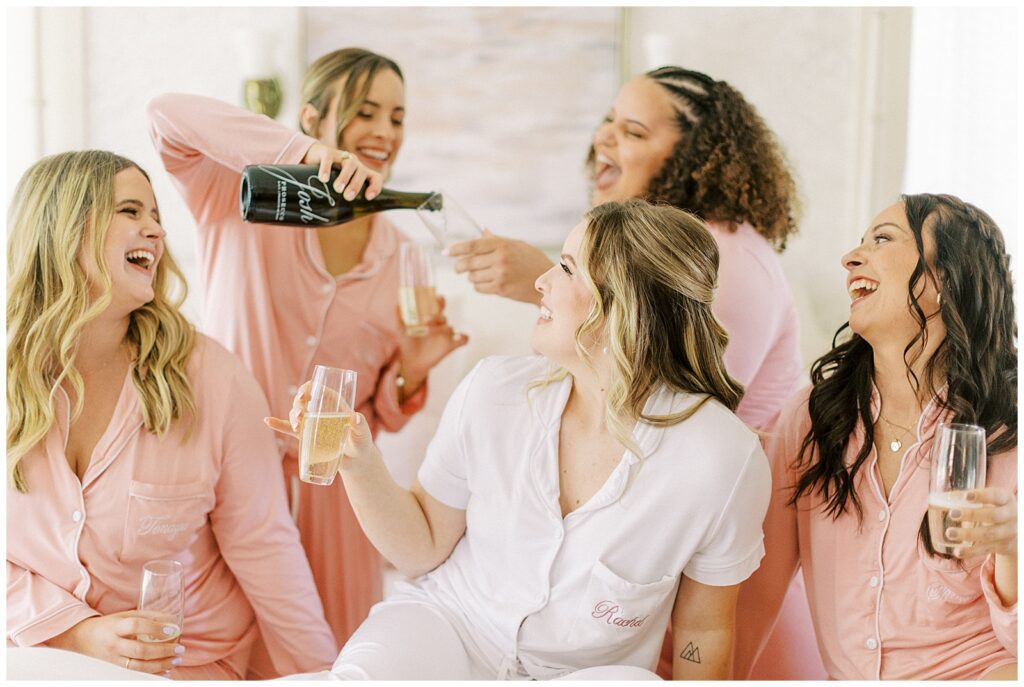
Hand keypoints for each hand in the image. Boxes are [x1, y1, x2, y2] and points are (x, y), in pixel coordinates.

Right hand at [45, 611, 183, 674]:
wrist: (82, 639)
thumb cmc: (108, 625)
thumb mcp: (125, 615)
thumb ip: (148, 616)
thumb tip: (172, 619)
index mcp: (115, 627)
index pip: (136, 626)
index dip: (155, 628)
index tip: (172, 629)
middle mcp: (113, 644)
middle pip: (140, 650)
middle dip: (163, 651)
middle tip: (180, 648)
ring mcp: (113, 659)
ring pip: (138, 666)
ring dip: (161, 664)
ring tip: (176, 660)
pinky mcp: (115, 669)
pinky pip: (135, 674)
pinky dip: (152, 674)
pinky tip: (165, 671)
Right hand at [264, 385, 378, 465]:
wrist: (355, 461)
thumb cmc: (361, 443)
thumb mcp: (363, 433)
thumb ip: (361, 425)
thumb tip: (354, 417)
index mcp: (333, 404)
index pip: (317, 389)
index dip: (308, 388)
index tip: (304, 395)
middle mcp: (320, 411)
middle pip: (303, 401)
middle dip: (297, 404)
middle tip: (300, 414)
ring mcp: (311, 423)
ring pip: (296, 414)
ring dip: (292, 416)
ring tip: (297, 426)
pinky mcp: (305, 437)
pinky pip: (288, 429)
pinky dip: (278, 425)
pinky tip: (267, 421)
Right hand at [302, 143, 382, 200]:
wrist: (314, 157)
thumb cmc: (330, 179)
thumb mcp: (341, 188)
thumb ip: (344, 201)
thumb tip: (340, 220)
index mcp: (362, 173)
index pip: (376, 178)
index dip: (375, 187)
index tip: (368, 197)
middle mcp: (355, 164)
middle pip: (362, 172)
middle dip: (356, 185)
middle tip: (348, 197)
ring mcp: (341, 156)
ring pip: (349, 164)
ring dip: (345, 177)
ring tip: (338, 189)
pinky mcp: (327, 152)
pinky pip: (329, 158)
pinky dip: (326, 169)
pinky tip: (323, 179)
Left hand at [396, 294, 469, 391]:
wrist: (411, 362)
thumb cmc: (408, 344)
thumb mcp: (401, 330)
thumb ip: (399, 317)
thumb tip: (397, 305)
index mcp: (430, 318)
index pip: (439, 306)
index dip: (439, 300)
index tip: (435, 297)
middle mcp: (440, 325)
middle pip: (443, 316)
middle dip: (435, 316)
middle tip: (424, 320)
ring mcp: (446, 336)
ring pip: (449, 327)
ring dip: (438, 329)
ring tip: (425, 332)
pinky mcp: (451, 346)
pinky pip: (463, 339)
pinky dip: (462, 337)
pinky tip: (456, 338)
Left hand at [446, 230, 551, 304]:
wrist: (548, 281)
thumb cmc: (533, 261)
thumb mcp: (517, 245)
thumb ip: (497, 240)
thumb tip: (482, 232)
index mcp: (503, 245)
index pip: (473, 245)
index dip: (456, 249)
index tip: (445, 252)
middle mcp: (500, 259)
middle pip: (468, 263)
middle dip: (459, 266)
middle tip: (458, 268)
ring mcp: (500, 275)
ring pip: (472, 277)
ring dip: (472, 277)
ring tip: (481, 275)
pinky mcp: (501, 289)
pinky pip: (479, 288)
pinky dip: (479, 286)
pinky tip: (487, 283)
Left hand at [945, 487, 1016, 557]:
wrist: (1019, 530)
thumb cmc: (998, 508)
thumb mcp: (993, 501)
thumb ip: (973, 498)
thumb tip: (946, 496)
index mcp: (1006, 499)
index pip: (996, 496)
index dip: (981, 496)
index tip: (966, 496)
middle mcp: (1011, 515)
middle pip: (992, 515)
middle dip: (972, 515)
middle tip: (952, 514)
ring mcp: (1009, 532)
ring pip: (988, 534)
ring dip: (968, 534)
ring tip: (950, 533)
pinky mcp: (1004, 546)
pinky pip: (986, 549)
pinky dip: (971, 552)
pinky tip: (957, 552)